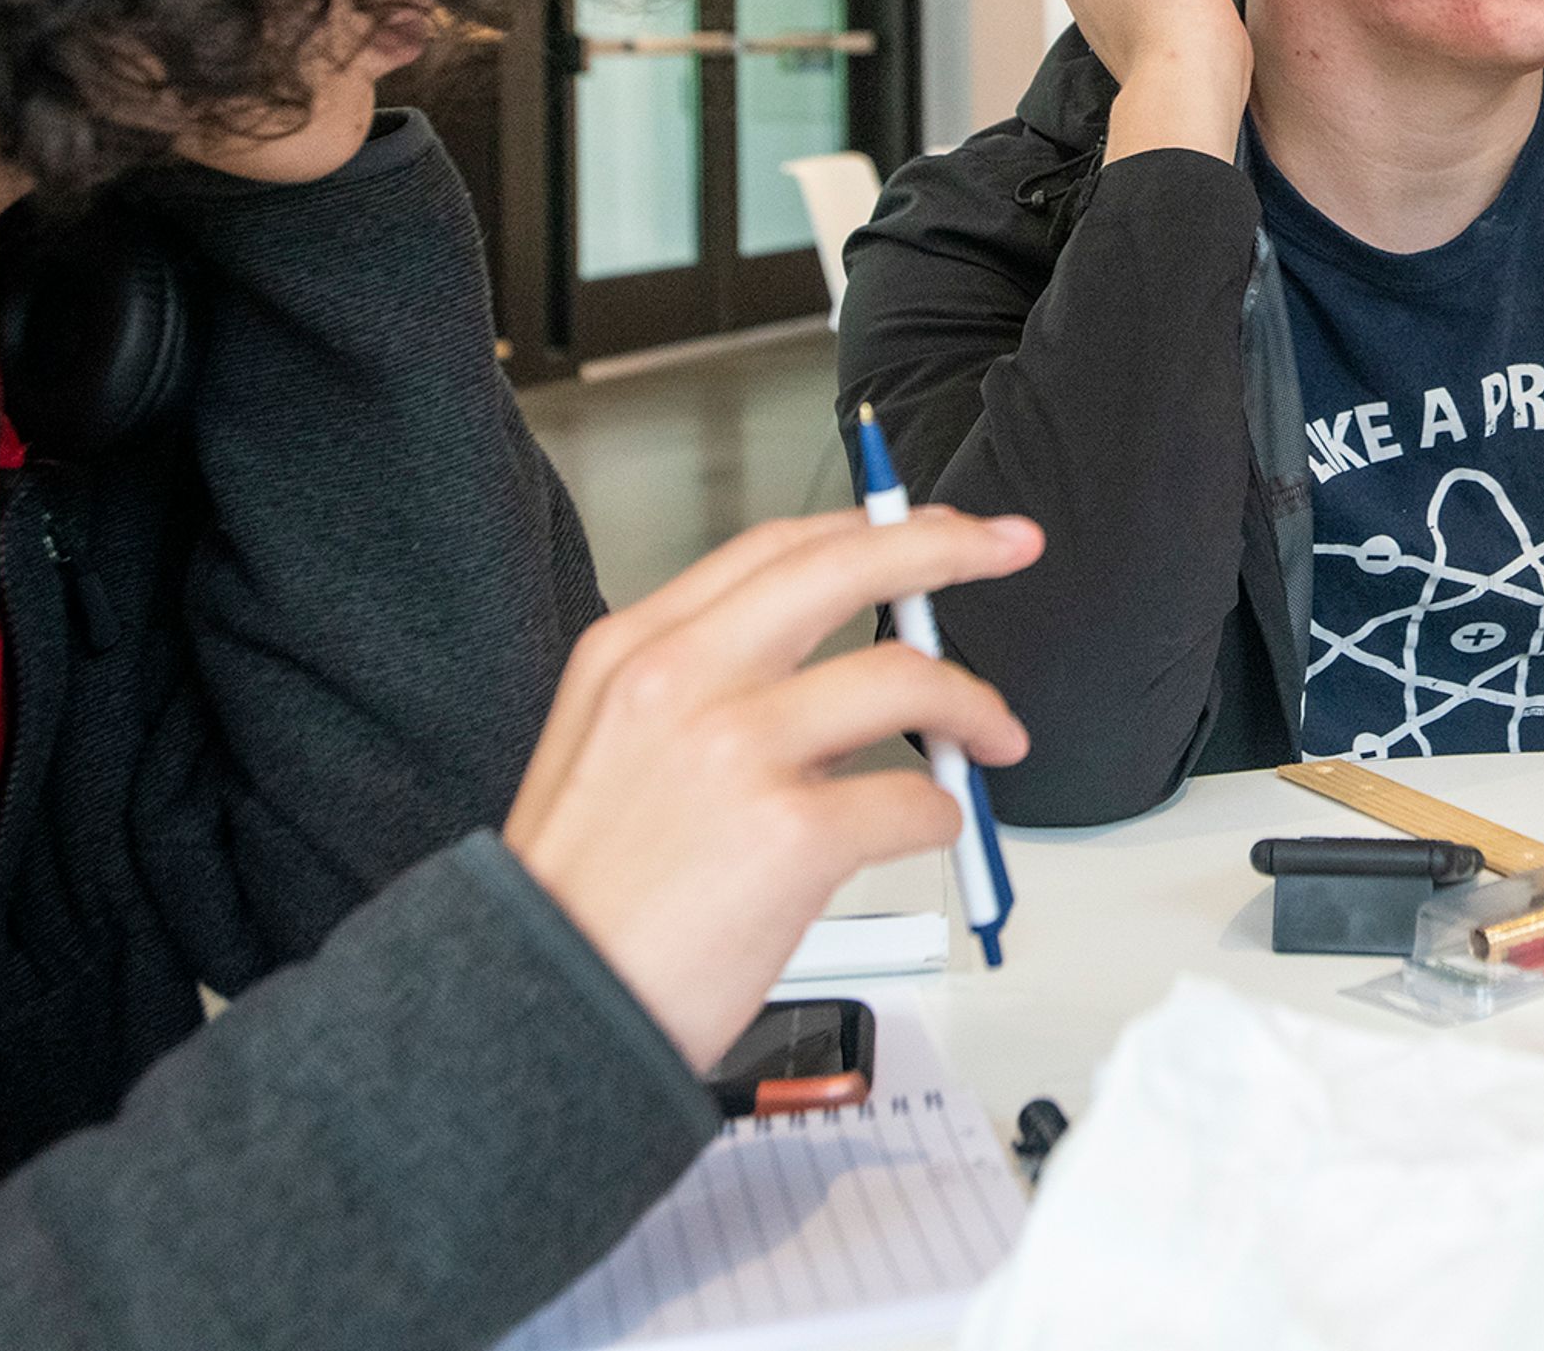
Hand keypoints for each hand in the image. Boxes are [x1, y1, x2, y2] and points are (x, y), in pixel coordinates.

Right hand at [504, 506, 1043, 1070]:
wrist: (536, 1014)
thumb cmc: (581, 907)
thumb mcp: (609, 752)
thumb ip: (706, 696)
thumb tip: (834, 682)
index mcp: (635, 652)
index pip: (774, 549)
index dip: (870, 529)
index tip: (926, 529)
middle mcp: (683, 680)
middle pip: (847, 567)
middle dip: (947, 547)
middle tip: (1006, 547)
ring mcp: (738, 750)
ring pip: (906, 678)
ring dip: (972, 707)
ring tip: (991, 739)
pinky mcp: (791, 833)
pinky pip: (913, 798)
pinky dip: (941, 814)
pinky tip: (928, 832)